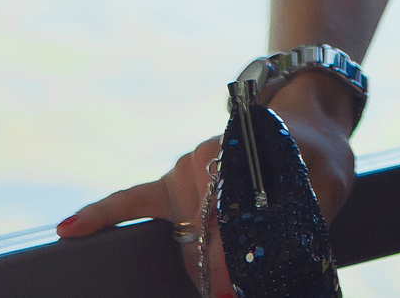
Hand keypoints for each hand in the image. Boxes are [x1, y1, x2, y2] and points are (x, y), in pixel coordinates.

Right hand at [56, 77, 359, 297]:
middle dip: (218, 276)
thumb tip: (272, 266)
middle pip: (201, 240)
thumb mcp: (331, 180)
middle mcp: (208, 161)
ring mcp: (187, 170)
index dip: (231, 265)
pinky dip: (100, 214)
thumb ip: (308, 217)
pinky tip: (68, 231)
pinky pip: (130, 200)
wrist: (306, 119)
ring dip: (199, 268)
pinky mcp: (172, 182)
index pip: (227, 222)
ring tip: (231, 283)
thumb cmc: (321, 154)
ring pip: (182, 241)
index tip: (235, 291)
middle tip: (235, 293)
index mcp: (245, 156)